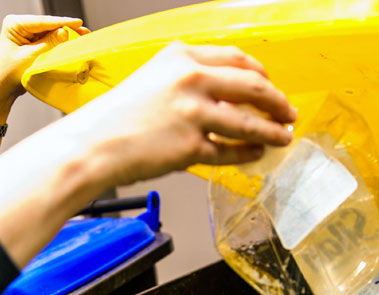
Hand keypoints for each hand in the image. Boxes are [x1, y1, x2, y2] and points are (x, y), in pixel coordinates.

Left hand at [0, 15, 89, 122]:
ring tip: (80, 37)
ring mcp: (25, 34)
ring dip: (63, 36)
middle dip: (65, 29)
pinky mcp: (30, 42)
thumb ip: (49, 43)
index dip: (62, 22)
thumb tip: (65, 31)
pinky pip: (47, 40)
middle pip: (47, 25)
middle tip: (83, 31)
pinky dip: (58, 43)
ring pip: (49, 32)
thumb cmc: (8, 74)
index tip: (78, 23)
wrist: (1, 90)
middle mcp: (19, 25)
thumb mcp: (31, 57)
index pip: (42, 21)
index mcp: (14, 24)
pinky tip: (69, 43)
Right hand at [57, 42, 297, 187]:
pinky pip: (230, 150)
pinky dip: (248, 152)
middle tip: (288, 111)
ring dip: (272, 130)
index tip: (269, 85)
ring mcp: (193, 113)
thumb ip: (187, 81)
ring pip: (248, 121)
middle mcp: (190, 79)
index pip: (237, 58)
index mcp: (181, 57)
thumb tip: (225, 95)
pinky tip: (255, 153)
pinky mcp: (191, 145)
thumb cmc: (115, 118)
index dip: (261, 74)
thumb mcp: (152, 80)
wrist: (91, 146)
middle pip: (253, 86)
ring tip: (282, 137)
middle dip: (277, 101)